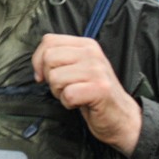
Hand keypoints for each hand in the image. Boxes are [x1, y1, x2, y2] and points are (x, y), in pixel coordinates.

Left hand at [32, 34, 141, 155]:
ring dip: (59, 92)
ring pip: (55, 77)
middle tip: (65, 87)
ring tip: (75, 95)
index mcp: (86, 44)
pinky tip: (81, 103)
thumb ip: (60, 58)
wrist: (121, 117)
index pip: (49, 41)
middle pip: (49, 58)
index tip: (44, 76)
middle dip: (50, 78)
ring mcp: (97, 70)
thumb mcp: (78, 68)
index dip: (38, 60)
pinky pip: (67, 95)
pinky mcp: (100, 89)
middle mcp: (92, 53)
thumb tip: (36, 64)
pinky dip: (68, 103)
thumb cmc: (93, 93)